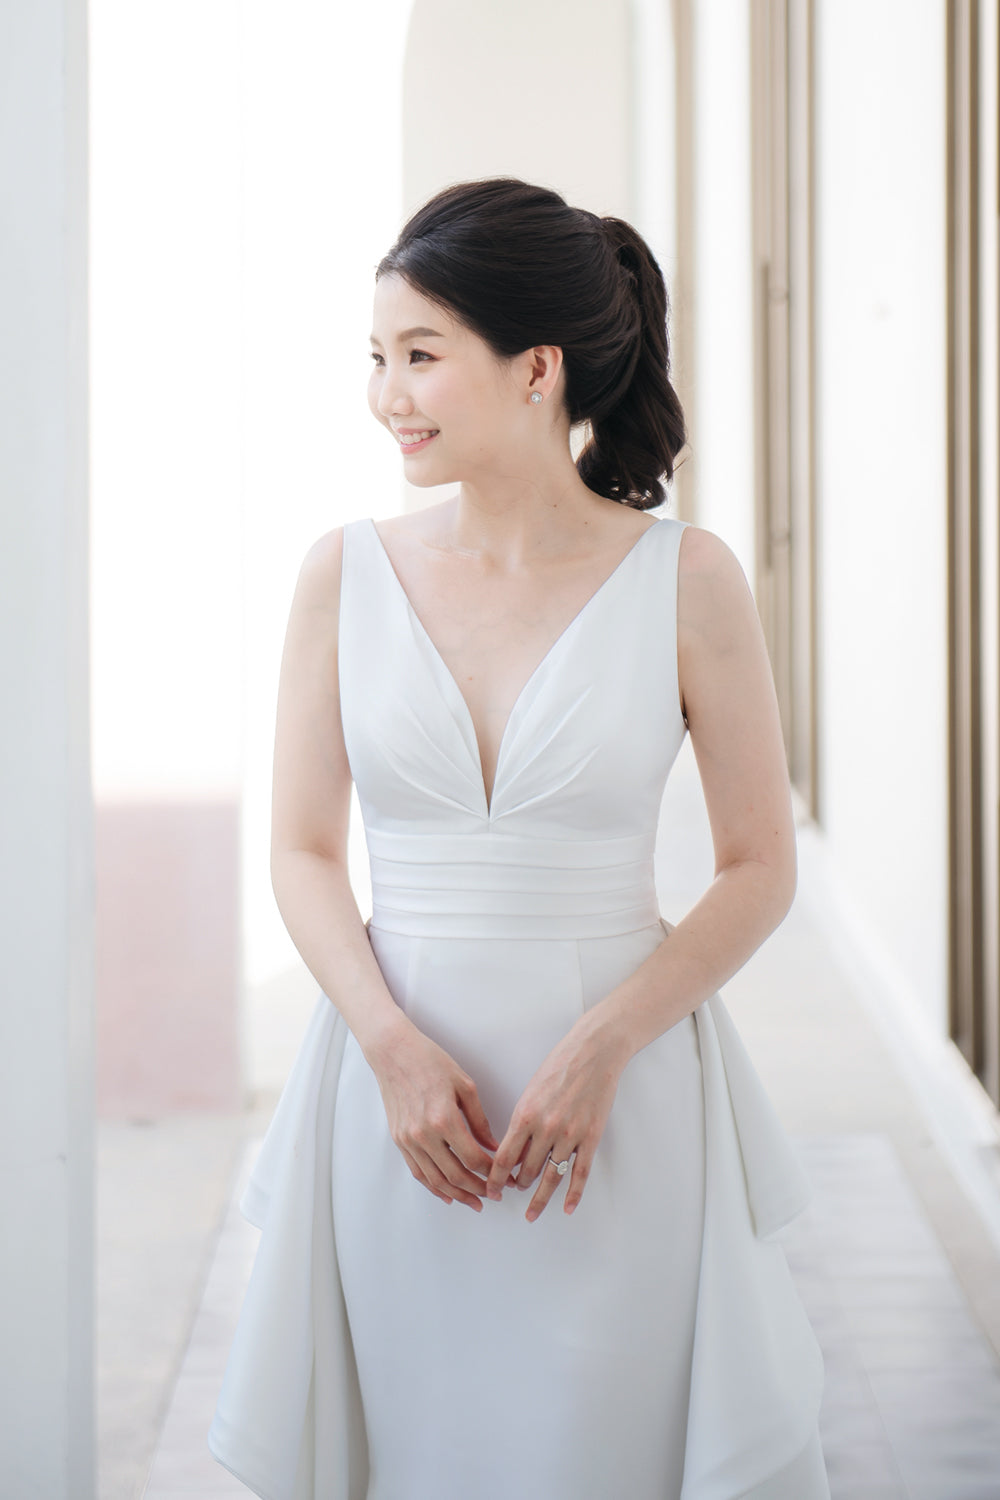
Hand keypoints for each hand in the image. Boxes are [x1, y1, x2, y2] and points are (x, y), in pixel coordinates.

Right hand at [369, 1016, 512, 1210]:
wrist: (394, 1052)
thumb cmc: (430, 1061)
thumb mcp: (464, 1086)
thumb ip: (480, 1120)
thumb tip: (493, 1146)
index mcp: (444, 1119)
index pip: (473, 1158)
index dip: (492, 1172)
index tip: (504, 1177)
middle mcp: (424, 1134)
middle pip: (456, 1175)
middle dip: (479, 1189)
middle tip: (495, 1195)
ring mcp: (409, 1140)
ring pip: (436, 1180)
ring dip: (458, 1195)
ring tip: (475, 1202)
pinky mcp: (399, 1140)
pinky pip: (418, 1172)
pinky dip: (434, 1187)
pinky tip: (448, 1194)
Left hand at [485, 1013, 629, 1221]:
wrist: (593, 1052)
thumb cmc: (559, 1066)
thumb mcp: (530, 1091)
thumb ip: (521, 1123)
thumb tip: (513, 1153)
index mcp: (525, 1114)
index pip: (504, 1157)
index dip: (495, 1178)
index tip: (490, 1190)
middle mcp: (546, 1128)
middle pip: (527, 1171)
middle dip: (517, 1185)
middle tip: (512, 1193)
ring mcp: (570, 1135)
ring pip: (551, 1177)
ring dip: (539, 1198)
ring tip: (531, 1213)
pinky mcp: (591, 1137)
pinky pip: (580, 1174)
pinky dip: (573, 1195)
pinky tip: (566, 1208)